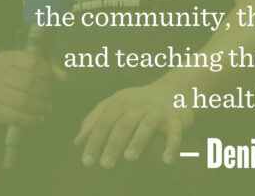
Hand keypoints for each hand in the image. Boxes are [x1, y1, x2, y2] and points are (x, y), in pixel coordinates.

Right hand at [0, 50, 65, 125]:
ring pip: (22, 100)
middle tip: (49, 97)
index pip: (32, 61)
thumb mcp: (26, 66)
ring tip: (47, 108)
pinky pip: (15, 116)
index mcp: (7, 58)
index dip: (47, 72)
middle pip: (29, 82)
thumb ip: (48, 67)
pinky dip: (31, 119)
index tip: (51, 80)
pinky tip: (39, 118)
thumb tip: (63, 76)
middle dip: (45, 91)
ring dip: (40, 107)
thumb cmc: (11, 77)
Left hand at [74, 82, 192, 168]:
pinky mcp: (177, 119)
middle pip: (123, 124)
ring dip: (138, 141)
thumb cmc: (138, 103)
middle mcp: (139, 105)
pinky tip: (166, 161)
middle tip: (105, 164)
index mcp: (120, 102)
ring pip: (147, 125)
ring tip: (129, 158)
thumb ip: (94, 120)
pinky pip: (175, 133)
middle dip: (113, 144)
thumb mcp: (115, 104)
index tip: (87, 161)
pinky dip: (172, 146)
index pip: (104, 122)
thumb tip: (77, 142)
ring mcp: (158, 111)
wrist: (173, 90)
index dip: (94, 141)